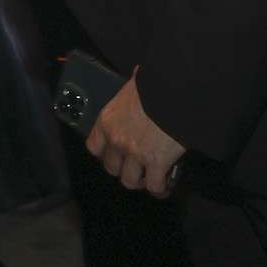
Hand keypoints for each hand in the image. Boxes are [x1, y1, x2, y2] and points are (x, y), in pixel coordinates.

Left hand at [86, 70, 184, 197]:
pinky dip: (160, 189)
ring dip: (139, 182)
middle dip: (123, 170)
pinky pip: (155, 186)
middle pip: (111, 168)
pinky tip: (165, 186)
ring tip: (149, 179)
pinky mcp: (156, 163)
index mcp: (107, 120)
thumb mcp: (133, 86)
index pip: (94, 147)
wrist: (172, 91)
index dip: (104, 154)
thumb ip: (131, 93)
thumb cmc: (153, 84)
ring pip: (130, 181)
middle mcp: (116, 140)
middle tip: (135, 168)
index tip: (114, 155)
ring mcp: (135, 153)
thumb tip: (138, 77)